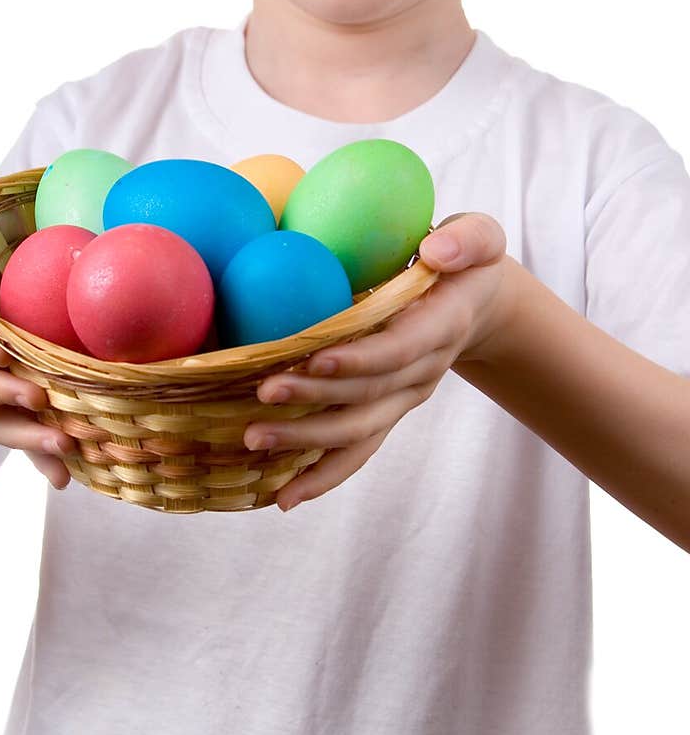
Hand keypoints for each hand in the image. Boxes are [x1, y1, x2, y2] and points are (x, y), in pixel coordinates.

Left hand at [244, 213, 512, 510]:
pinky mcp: (386, 412)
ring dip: (306, 441)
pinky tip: (281, 497)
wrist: (475, 304)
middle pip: (367, 395)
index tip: (315, 356)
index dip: (360, 358)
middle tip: (263, 394)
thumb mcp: (480, 238)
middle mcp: (422, 373)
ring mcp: (403, 399)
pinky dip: (321, 476)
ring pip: (356, 431)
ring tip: (254, 441)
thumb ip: (467, 240)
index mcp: (440, 327)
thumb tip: (436, 249)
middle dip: (314, 398)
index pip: (399, 349)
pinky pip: (355, 451)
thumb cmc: (464, 261)